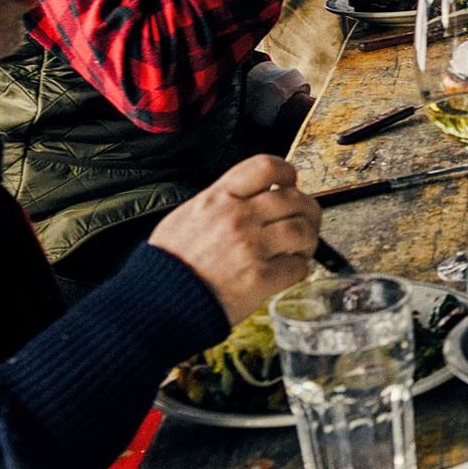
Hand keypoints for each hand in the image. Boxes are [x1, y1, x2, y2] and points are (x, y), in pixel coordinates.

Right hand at [149, 154, 321, 323]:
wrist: (158, 301)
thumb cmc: (171, 262)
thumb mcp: (188, 215)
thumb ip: (221, 202)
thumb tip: (251, 195)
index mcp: (219, 198)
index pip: (267, 167)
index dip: (287, 173)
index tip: (291, 184)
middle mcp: (238, 217)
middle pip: (295, 199)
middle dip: (308, 210)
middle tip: (306, 221)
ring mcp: (251, 247)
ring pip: (303, 231)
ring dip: (308, 240)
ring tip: (301, 248)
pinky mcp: (259, 278)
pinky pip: (298, 266)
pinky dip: (300, 268)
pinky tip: (289, 271)